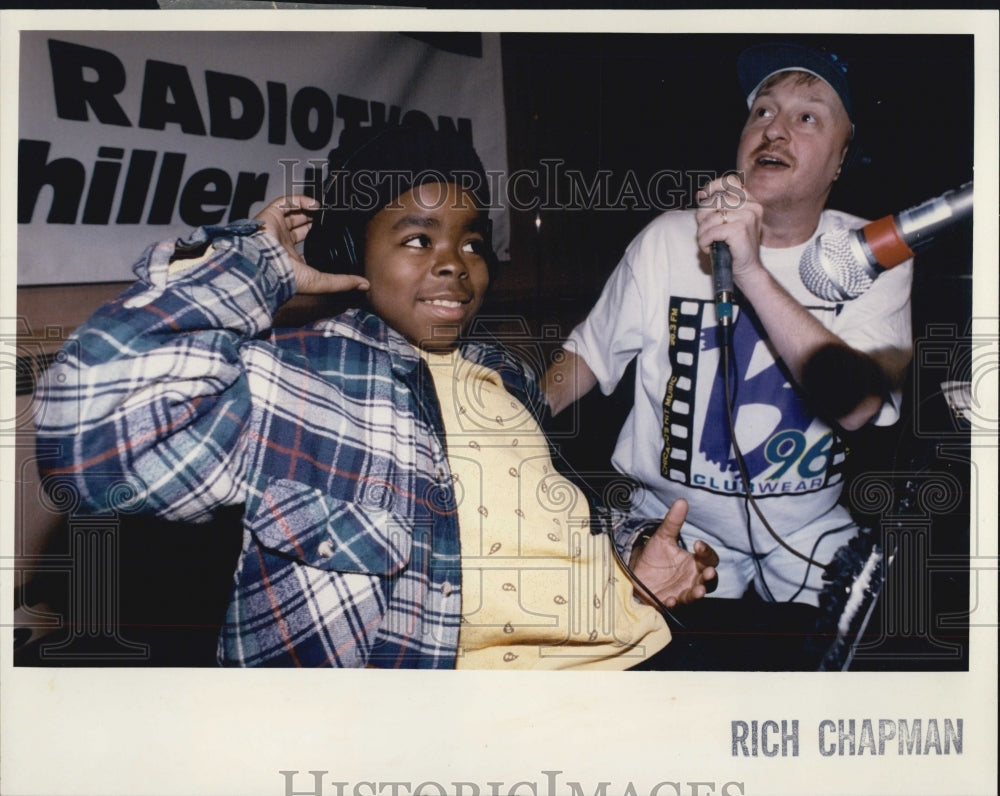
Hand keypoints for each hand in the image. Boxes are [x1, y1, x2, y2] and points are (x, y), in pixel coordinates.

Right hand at [253, 195, 369, 294]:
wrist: (264, 264)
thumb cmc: (286, 276)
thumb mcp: (321, 282)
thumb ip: (343, 282)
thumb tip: (365, 285)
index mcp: (290, 258)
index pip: (305, 246)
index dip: (318, 239)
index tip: (333, 237)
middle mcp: (282, 243)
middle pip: (299, 226)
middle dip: (314, 221)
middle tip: (328, 219)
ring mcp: (276, 228)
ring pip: (293, 213)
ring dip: (309, 211)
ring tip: (323, 210)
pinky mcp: (270, 215)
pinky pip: (285, 202)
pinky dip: (299, 201)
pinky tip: (314, 205)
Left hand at [629, 499, 718, 608]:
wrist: (636, 572)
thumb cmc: (654, 556)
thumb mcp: (662, 537)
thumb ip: (673, 522)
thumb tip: (681, 501)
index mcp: (695, 562)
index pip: (708, 558)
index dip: (706, 552)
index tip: (697, 544)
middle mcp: (693, 578)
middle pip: (709, 579)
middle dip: (710, 576)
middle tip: (708, 572)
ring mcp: (683, 591)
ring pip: (696, 594)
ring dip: (698, 593)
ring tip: (698, 590)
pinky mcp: (669, 601)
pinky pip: (676, 605)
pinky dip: (674, 603)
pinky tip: (670, 599)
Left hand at [694, 175, 764, 282]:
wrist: (748, 270)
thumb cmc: (734, 247)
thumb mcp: (728, 222)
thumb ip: (718, 207)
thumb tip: (701, 195)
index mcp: (751, 201)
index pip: (730, 181)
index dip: (712, 187)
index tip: (702, 198)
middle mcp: (752, 206)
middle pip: (715, 200)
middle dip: (702, 217)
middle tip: (705, 231)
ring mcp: (748, 217)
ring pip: (711, 217)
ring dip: (702, 232)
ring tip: (707, 242)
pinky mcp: (740, 230)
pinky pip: (711, 231)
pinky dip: (704, 241)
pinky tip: (709, 248)